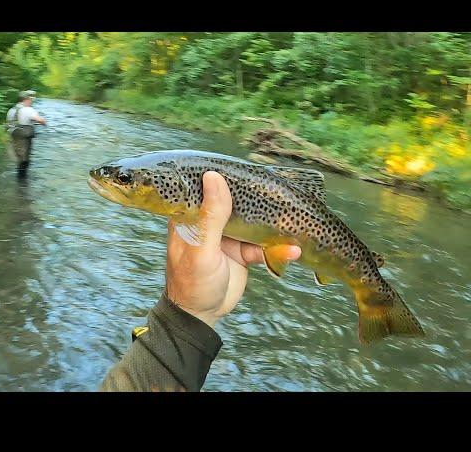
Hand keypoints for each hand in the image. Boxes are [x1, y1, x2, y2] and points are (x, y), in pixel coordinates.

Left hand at [165, 171, 301, 327]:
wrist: (202, 316)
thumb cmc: (192, 282)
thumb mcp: (201, 249)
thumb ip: (211, 216)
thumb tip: (214, 176)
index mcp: (191, 216)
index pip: (205, 187)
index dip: (224, 175)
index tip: (245, 167)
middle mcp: (209, 222)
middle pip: (234, 202)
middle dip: (256, 199)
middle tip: (280, 190)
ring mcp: (228, 237)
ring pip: (253, 223)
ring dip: (272, 226)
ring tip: (293, 223)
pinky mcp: (243, 252)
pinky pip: (262, 246)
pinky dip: (277, 249)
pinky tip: (293, 250)